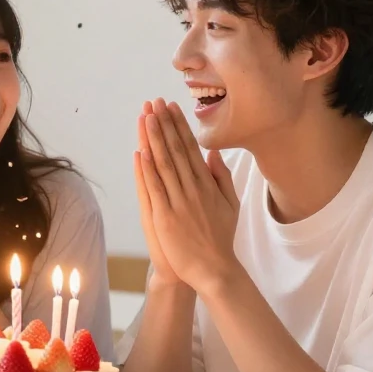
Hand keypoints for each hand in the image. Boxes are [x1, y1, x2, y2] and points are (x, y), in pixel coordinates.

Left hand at [137, 98, 242, 296]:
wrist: (215, 269)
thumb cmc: (220, 238)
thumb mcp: (230, 204)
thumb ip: (222, 177)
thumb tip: (213, 154)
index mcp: (207, 185)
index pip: (191, 148)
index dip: (180, 126)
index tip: (172, 107)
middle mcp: (193, 189)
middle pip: (176, 150)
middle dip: (165, 124)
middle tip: (156, 102)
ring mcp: (179, 202)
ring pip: (164, 164)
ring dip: (154, 139)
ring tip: (147, 117)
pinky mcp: (166, 217)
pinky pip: (155, 189)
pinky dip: (148, 170)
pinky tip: (142, 151)